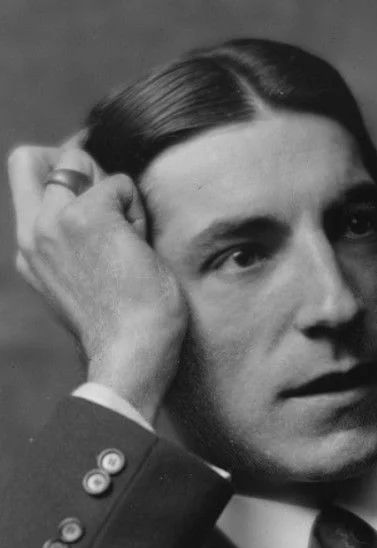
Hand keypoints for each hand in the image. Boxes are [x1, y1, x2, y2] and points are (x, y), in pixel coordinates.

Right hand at [7, 145, 186, 424]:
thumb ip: (69, 242)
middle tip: (111, 206)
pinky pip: (120, 184)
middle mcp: (31, 232)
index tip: (91, 187)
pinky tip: (141, 247)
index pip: (22, 175)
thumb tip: (93, 194)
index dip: (57, 168)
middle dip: (77, 164)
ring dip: (114, 192)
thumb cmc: (122, 324)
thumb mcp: (78, 280)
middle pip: (33, 155)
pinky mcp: (88, 216)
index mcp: (27, 251)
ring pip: (80, 160)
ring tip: (131, 237)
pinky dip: (138, 209)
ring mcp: (54, 221)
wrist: (133, 352)